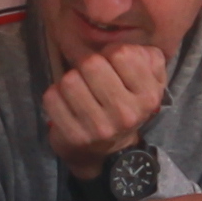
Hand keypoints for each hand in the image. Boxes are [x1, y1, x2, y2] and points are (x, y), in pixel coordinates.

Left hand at [39, 40, 171, 164]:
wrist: (108, 150)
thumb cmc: (126, 104)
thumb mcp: (149, 81)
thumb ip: (148, 58)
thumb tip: (133, 49)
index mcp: (148, 96)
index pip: (122, 53)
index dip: (112, 53)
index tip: (112, 66)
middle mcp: (126, 113)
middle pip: (91, 63)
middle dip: (88, 65)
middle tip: (91, 77)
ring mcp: (99, 128)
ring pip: (69, 80)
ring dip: (70, 80)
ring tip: (78, 90)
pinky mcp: (75, 136)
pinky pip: (52, 98)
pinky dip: (55, 95)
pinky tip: (66, 103)